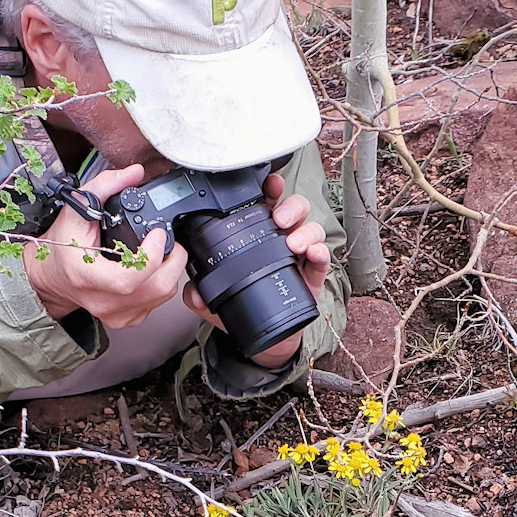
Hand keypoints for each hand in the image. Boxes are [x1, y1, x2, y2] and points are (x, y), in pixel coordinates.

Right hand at [23, 164, 188, 327]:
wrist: (51, 276)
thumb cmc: (61, 244)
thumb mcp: (77, 208)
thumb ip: (105, 185)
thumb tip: (134, 173)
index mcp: (88, 276)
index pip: (130, 278)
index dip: (152, 255)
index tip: (157, 234)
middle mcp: (104, 300)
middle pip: (157, 288)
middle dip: (173, 259)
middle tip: (165, 240)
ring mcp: (117, 314)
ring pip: (163, 296)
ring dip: (170, 269)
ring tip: (159, 251)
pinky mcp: (127, 318)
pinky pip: (159, 304)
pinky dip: (162, 283)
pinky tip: (151, 269)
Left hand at [183, 171, 328, 367]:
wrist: (267, 333)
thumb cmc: (245, 302)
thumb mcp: (216, 296)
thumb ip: (199, 292)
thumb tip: (193, 294)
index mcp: (259, 233)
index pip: (266, 203)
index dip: (270, 188)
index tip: (269, 184)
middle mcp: (283, 237)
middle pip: (294, 208)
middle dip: (289, 207)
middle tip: (279, 219)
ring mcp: (301, 254)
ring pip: (312, 228)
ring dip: (305, 230)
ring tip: (294, 243)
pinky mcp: (314, 272)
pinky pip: (323, 256)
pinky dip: (320, 252)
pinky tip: (312, 253)